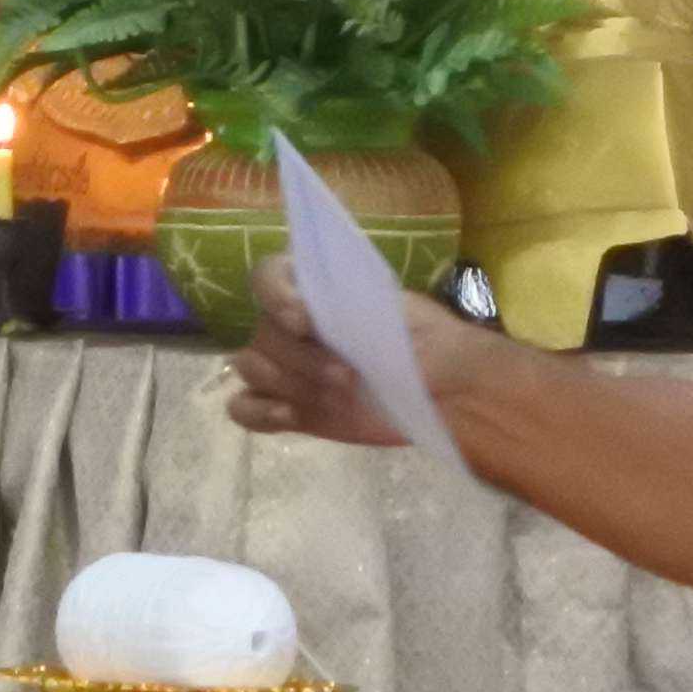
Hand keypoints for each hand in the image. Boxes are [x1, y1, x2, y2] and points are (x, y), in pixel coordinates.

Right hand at [222, 255, 493, 450]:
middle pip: (261, 331)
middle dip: (300, 356)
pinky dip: (257, 413)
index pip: (267, 276)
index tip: (303, 320)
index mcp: (317, 291)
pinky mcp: (289, 408)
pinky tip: (289, 416)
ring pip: (249, 367)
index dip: (274, 294)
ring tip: (335, 396)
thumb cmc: (432, 345)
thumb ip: (361, 311)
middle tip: (347, 376)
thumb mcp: (408, 318)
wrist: (447, 395)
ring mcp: (287, 368)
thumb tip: (323, 315)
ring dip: (286, 382)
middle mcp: (291, 325)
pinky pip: (244, 408)